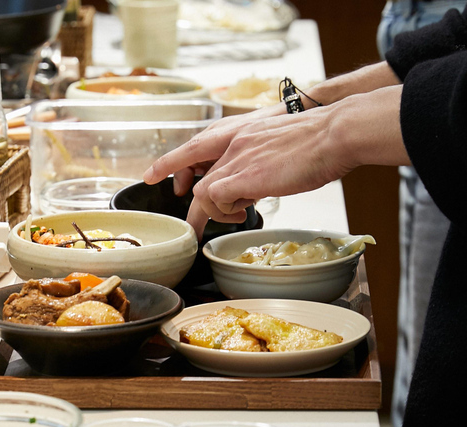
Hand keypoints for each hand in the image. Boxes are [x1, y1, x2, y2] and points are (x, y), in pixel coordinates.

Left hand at [144, 86, 407, 238]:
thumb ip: (259, 164)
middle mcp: (233, 143)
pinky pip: (215, 198)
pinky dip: (224, 210)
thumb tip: (252, 187)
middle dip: (193, 204)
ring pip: (203, 191)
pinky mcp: (244, 176)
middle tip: (192, 229)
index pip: (196, 147)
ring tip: (237, 214)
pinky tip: (243, 211)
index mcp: (242, 134)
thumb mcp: (279, 149)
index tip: (156, 176)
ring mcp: (237, 159)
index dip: (172, 163)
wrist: (335, 133)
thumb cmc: (319, 144)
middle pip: (197, 176)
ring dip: (216, 210)